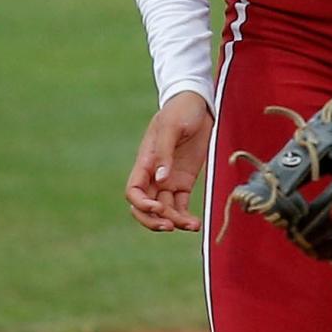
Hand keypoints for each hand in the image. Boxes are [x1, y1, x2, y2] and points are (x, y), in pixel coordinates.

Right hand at [125, 90, 213, 232]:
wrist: (197, 104)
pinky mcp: (184, 181)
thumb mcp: (171, 127)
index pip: (133, 191)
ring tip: (191, 226)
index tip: (158, 207)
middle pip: (144, 207)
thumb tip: (160, 179)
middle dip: (153, 220)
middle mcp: (153, 175)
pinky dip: (185, 217)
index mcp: (145, 162)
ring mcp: (168, 180)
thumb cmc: (180, 111)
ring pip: (164, 210)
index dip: (141, 204)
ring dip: (174, 221)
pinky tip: (195, 224)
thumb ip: (164, 153)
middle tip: (169, 226)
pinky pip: (180, 205)